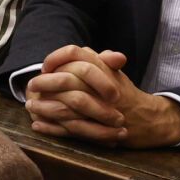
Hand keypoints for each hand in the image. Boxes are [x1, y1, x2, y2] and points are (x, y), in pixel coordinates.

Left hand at [23, 45, 179, 147]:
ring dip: (44, 107)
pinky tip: (37, 125)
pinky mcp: (97, 131)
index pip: (75, 54)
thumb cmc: (127, 95)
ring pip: (65, 107)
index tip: (45, 67)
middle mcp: (101, 88)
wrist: (149, 120)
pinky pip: (69, 130)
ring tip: (30, 106)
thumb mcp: (115, 73)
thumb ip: (99, 60)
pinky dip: (51, 128)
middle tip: (30, 86)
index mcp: (104, 69)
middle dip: (44, 84)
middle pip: (66, 80)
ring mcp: (99, 111)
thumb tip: (81, 48)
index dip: (56, 59)